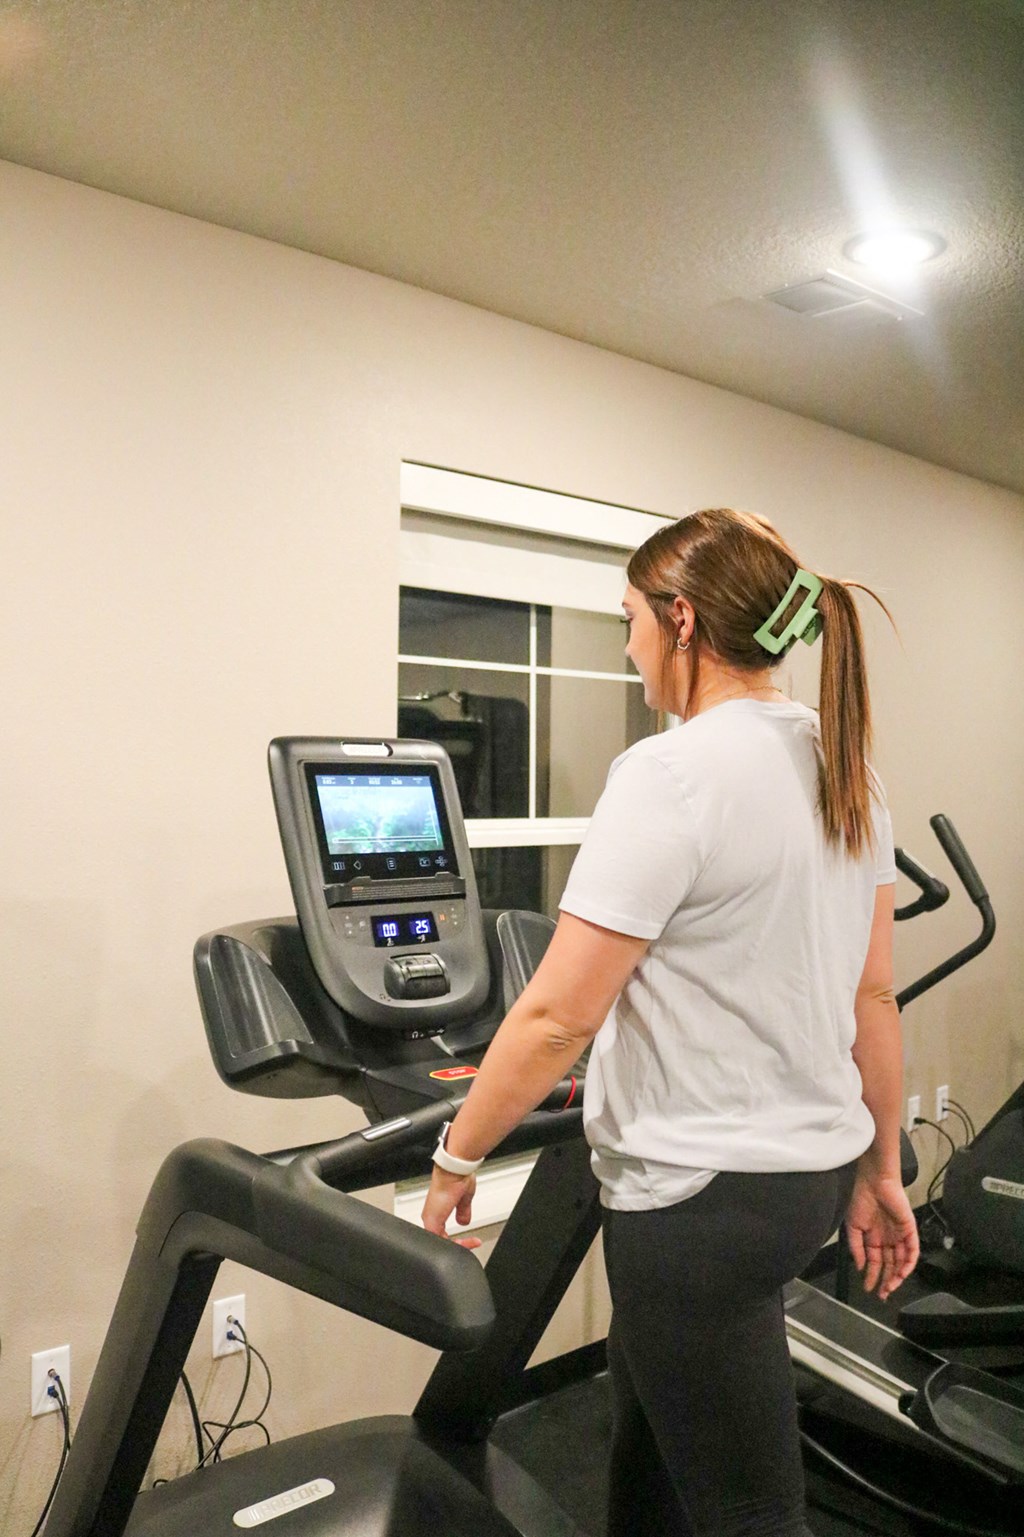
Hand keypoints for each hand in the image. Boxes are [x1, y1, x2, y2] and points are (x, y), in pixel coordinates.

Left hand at [421, 1166, 481, 1249]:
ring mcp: (430, 1219)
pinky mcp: (432, 1220)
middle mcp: (431, 1216)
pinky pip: (440, 1240)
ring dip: (458, 1244)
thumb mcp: (464, 1198)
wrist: (455, 1168)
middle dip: (459, 1245)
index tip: (472, 1240)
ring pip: (441, 1241)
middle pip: (442, 1240)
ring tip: (470, 1243)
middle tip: (472, 1244)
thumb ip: (463, 1211)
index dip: (458, 1240)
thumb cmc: (458, 1175)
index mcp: (437, 1211)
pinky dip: (454, 1243)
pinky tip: (464, 1242)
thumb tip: (463, 1221)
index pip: (444, 1234)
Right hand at [844, 1171, 919, 1299]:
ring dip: (897, 1276)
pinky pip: (912, 1250)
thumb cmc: (860, 1199)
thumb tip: (860, 1267)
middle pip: (890, 1265)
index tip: (868, 1288)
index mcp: (873, 1237)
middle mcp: (887, 1238)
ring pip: (901, 1261)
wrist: (873, 1182)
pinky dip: (908, 1263)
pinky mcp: (910, 1230)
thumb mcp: (853, 1227)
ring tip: (890, 1287)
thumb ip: (856, 1248)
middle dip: (886, 1281)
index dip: (872, 1276)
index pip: (876, 1262)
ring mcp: (899, 1235)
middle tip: (882, 1295)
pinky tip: (902, 1273)